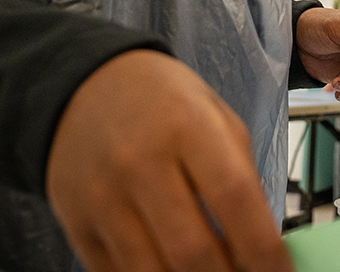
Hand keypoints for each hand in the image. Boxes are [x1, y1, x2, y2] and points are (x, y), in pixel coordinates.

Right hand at [46, 50, 292, 271]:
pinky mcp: (76, 225)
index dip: (263, 248)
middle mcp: (139, 163)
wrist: (85, 86)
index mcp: (187, 127)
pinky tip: (174, 270)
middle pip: (191, 252)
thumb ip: (242, 179)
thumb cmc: (166, 105)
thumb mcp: (217, 119)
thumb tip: (262, 249)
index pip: (233, 198)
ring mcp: (101, 198)